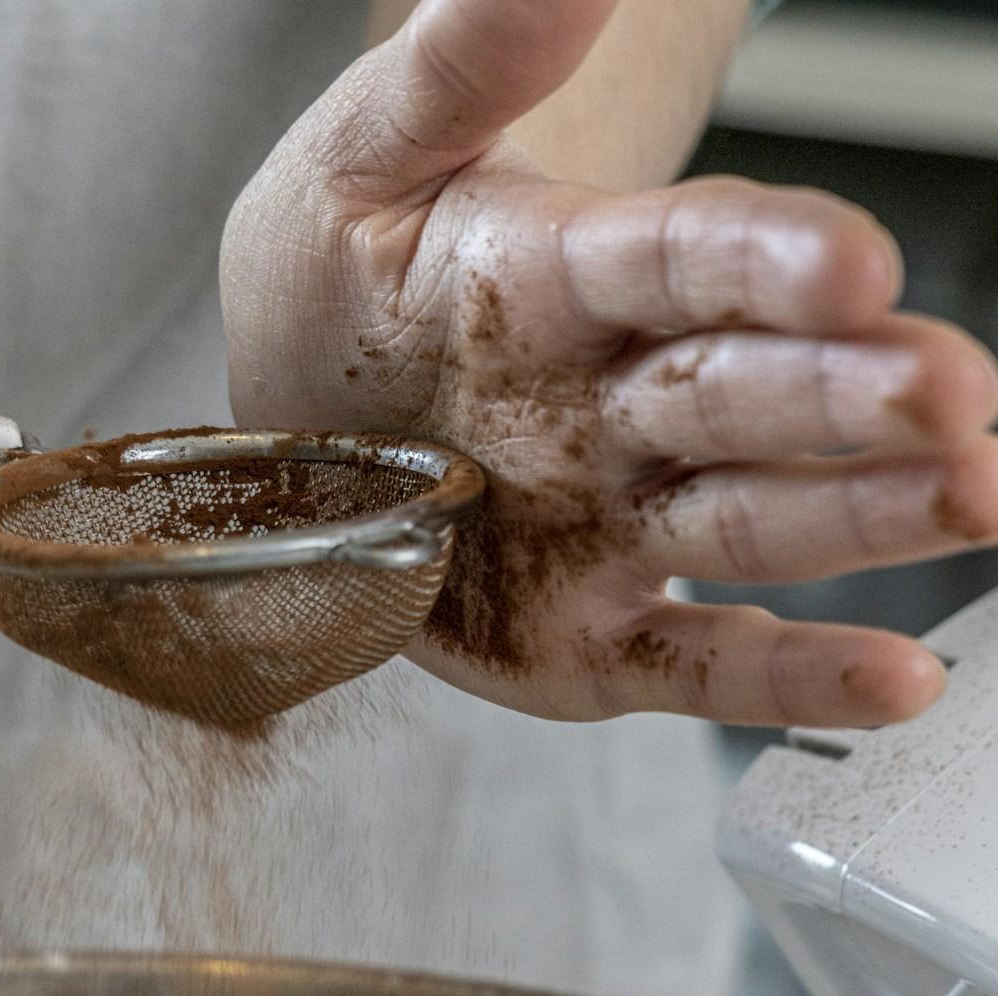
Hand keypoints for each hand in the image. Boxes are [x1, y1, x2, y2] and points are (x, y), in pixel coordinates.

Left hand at [222, 0, 997, 726]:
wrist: (313, 402)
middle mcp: (615, 403)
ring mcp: (612, 521)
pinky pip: (694, 656)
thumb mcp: (368, 159)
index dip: (759, 259)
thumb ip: (462, 64)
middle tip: (953, 396)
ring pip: (751, 518)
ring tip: (971, 500)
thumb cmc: (349, 275)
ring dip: (861, 516)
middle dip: (847, 394)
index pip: (678, 257)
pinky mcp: (592, 632)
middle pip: (743, 392)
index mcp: (566, 277)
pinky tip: (895, 679)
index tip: (853, 263)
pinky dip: (789, 673)